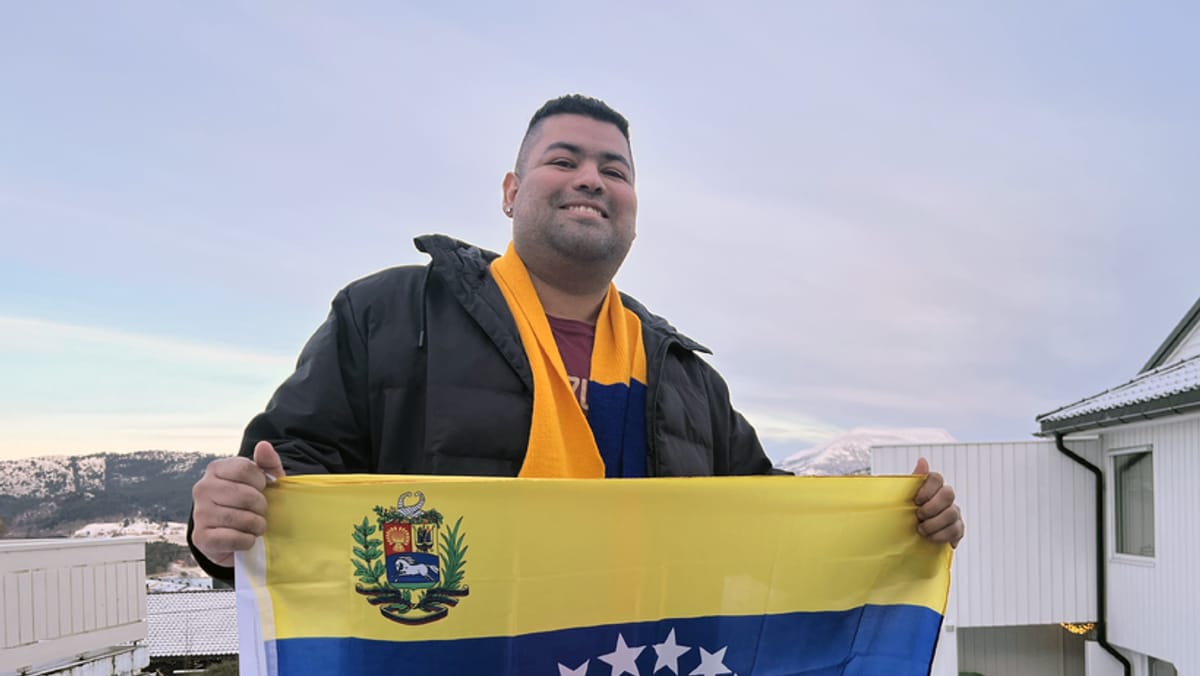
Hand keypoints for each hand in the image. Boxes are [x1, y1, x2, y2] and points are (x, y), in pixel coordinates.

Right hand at [191, 441, 285, 566]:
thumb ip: (268, 463)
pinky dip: (246, 541)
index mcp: (216, 469)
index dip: (261, 482)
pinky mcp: (200, 537)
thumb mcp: (264, 482)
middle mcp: (202, 488)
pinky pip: (231, 538)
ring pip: (238, 518)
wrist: (233, 535)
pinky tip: (247, 538)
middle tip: (262, 512)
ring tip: (257, 526)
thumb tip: (264, 446)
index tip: (262, 490)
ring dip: (256, 525)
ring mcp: (199, 513)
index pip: (244, 469)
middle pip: (244, 495)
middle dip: (261, 506)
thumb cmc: (251, 502)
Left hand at [912, 457, 963, 547]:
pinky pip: (955, 530)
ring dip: (934, 523)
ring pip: (952, 513)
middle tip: (918, 516)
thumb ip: (913, 480)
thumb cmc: (904, 516)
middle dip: (932, 507)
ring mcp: (953, 513)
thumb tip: (922, 460)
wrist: (905, 540)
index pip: (937, 478)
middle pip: (948, 493)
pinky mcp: (957, 529)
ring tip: (921, 530)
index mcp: (931, 488)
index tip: (916, 501)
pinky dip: (941, 535)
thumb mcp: (903, 498)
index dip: (927, 489)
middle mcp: (945, 498)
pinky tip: (931, 538)